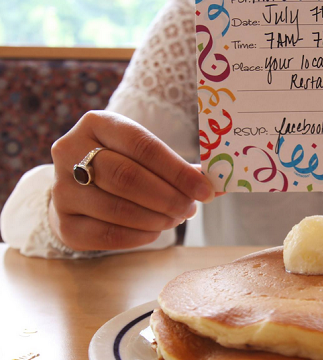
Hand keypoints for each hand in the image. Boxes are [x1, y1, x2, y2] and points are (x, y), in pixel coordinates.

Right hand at [48, 111, 216, 250]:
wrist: (81, 187)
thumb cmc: (126, 165)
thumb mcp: (148, 155)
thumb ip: (183, 168)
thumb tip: (224, 183)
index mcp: (98, 123)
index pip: (143, 146)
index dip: (178, 171)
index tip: (205, 190)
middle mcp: (71, 151)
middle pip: (127, 178)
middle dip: (168, 197)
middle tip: (191, 209)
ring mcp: (62, 189)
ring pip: (117, 208)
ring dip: (157, 218)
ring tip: (177, 218)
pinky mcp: (63, 223)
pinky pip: (107, 235)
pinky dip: (139, 236)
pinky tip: (156, 230)